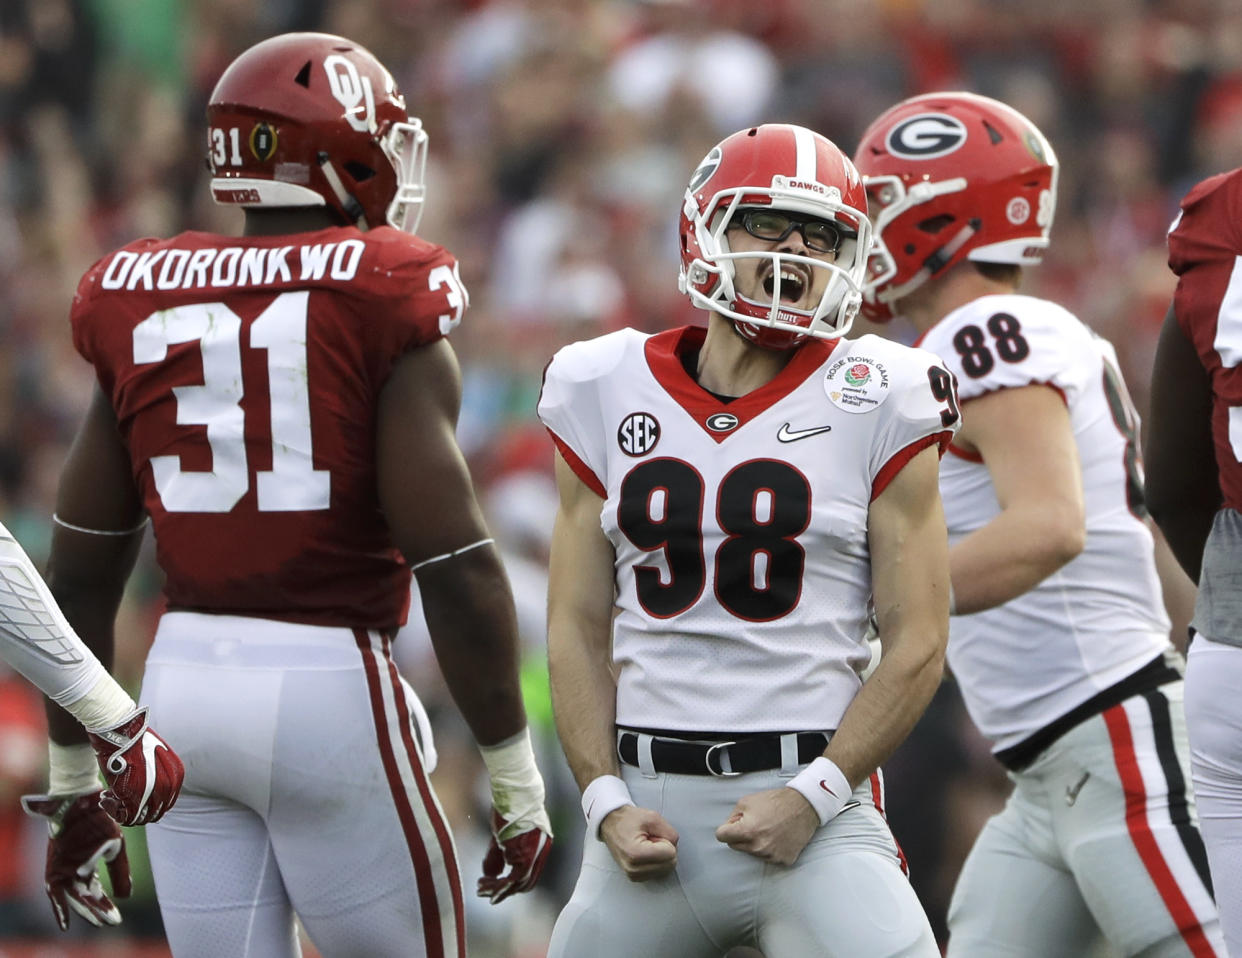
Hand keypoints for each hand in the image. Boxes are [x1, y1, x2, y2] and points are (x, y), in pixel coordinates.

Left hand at [21, 790, 130, 930]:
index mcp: (86, 864)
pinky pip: (55, 893)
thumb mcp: (114, 846)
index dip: (104, 906)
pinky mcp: (55, 867)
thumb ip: (119, 871)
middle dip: (97, 911)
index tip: (115, 919)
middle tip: (111, 923)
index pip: (94, 891)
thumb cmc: (100, 820)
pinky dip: (60, 909)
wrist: (83, 800)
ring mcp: (64, 868)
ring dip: (85, 911)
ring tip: (100, 922)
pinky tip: (66, 925)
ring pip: (74, 897)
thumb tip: (125, 896)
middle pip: (84, 896)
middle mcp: (73, 869)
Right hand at [86, 707, 183, 825]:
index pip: (165, 802)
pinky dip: (113, 811)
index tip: (129, 797)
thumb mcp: (151, 756)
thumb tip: (143, 791)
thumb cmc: (133, 741)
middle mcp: (168, 787)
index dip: (146, 803)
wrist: (121, 733)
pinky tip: (104, 799)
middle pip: (153, 813)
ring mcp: (153, 793)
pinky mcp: (135, 798)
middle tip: (115, 800)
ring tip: (107, 798)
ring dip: (121, 811)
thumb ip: (153, 773)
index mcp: (176, 775)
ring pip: (139, 818)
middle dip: (133, 809)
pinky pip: (126, 817)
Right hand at [477, 806, 552, 903]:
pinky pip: (512, 878)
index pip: (529, 876)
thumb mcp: (503, 835)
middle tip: (484, 893)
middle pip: (525, 884)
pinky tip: (484, 882)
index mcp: (541, 847)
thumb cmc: (509, 809)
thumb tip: (493, 875)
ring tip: (481, 889)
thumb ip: (499, 855)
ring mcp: (534, 854)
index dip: (512, 886)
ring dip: (498, 890)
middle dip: (503, 892)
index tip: (496, 890)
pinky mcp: (524, 853)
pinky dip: (498, 885)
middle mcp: (541, 852)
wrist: (515, 791)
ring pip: (518, 884)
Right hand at [599, 805, 678, 881]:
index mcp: (636, 854)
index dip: (666, 840)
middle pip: (670, 864)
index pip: (671, 854)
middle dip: (665, 850)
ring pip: (666, 870)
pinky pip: (658, 872)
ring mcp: (633, 875)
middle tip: (651, 839)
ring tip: (646, 845)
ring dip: (660, 856)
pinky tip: (644, 853)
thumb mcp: (652, 817)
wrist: (610, 825)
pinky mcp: (635, 878)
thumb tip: (675, 847)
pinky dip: (655, 862)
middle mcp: (633, 869)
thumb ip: (669, 832)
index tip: (653, 835)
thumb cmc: (628, 820)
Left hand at [716, 787, 840, 864]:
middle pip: (735, 846)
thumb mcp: (746, 801)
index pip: (721, 837)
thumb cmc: (776, 802)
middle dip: (740, 836)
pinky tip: (778, 836)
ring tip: (769, 828)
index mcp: (747, 831)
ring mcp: (772, 855)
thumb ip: (732, 817)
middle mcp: (758, 847)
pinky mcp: (784, 860)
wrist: (803, 806)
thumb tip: (727, 829)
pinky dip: (770, 848)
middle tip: (754, 824)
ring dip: (756, 842)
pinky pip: (768, 857)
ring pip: (752, 852)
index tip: (732, 826)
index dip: (726, 828)